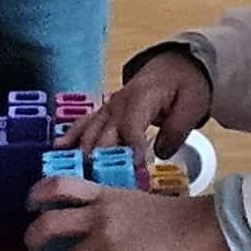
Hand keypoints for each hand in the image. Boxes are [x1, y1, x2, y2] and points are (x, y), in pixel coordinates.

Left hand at [25, 175, 229, 250]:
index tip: (33, 205)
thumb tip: (110, 231)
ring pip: (50, 240)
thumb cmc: (179, 221)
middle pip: (47, 215)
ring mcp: (100, 236)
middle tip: (32, 245)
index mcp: (106, 194)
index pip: (61, 184)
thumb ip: (118, 213)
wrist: (198, 229)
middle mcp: (97, 211)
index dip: (38, 193)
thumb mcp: (139, 205)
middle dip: (32, 233)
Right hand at [64, 48, 212, 163]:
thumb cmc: (185, 84)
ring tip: (74, 173)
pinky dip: (72, 135)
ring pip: (90, 130)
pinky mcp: (106, 111)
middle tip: (98, 184)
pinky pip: (85, 122)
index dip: (129, 151)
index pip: (131, 128)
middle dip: (100, 160)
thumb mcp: (192, 105)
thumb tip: (159, 153)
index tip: (131, 173)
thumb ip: (177, 131)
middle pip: (104, 134)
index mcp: (141, 99)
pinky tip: (59, 147)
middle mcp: (119, 103)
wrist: (176, 65)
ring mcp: (109, 107)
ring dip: (82, 152)